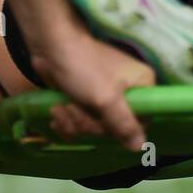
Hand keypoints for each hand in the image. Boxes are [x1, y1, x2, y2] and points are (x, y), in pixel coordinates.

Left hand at [30, 31, 153, 152]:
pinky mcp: (85, 97)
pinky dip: (67, 118)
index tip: (103, 122)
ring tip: (60, 107)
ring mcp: (105, 94)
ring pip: (94, 126)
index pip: (141, 122)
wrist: (50, 45)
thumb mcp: (106, 99)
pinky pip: (81, 121)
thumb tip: (141, 147)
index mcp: (142, 85)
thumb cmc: (82, 67)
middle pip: (114, 127)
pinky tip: (56, 110)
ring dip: (73, 121)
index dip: (120, 129)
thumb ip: (124, 124)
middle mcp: (127, 90)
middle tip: (74, 110)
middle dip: (88, 123)